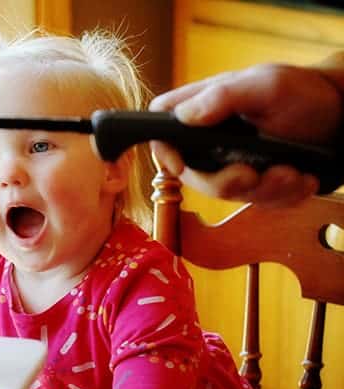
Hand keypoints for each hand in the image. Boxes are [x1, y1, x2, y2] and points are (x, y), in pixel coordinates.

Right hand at [149, 61, 342, 206]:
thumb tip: (183, 116)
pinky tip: (303, 178)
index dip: (163, 151)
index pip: (161, 130)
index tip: (180, 165)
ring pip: (229, 194)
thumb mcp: (265, 86)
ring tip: (295, 173)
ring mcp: (230, 163)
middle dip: (226, 182)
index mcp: (201, 108)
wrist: (340, 114)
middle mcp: (209, 140)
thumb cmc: (301, 92)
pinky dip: (284, 196)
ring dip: (265, 190)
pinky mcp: (254, 183)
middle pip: (191, 174)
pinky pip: (258, 203)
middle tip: (254, 174)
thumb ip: (223, 97)